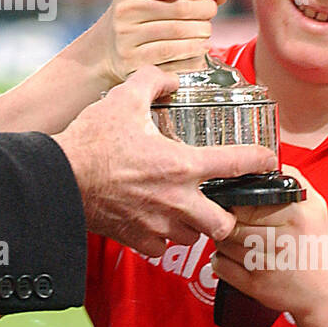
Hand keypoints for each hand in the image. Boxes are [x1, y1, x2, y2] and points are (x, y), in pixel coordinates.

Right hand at [53, 66, 276, 257]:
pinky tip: (155, 222)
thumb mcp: (123, 99)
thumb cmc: (92, 142)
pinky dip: (163, 238)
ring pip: (192, 237)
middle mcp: (177, 201)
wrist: (60, 179)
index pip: (237, 164)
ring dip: (193, 226)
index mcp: (182, 166)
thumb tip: (167, 79)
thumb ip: (151, 82)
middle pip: (224, 223)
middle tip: (219, 201)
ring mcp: (157, 225)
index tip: (267, 160)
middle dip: (227, 215)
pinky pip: (161, 248)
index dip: (260, 160)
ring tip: (184, 210)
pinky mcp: (136, 239)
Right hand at [97, 0, 224, 82]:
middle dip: (205, 10)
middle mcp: (125, 11)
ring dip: (202, 33)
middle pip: (182, 9)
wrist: (108, 49)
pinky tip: (196, 48)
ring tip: (203, 31)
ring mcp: (127, 39)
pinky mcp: (135, 63)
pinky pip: (177, 57)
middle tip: (208, 13)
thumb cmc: (140, 16)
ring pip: (182, 34)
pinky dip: (195, 53)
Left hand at [209, 164, 327, 317]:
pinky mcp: (253, 285)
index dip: (235, 201)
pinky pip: (219, 265)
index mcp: (293, 214)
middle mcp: (279, 238)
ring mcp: (265, 264)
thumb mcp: (314, 206)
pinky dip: (221, 260)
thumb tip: (267, 162)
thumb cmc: (315, 245)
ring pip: (221, 242)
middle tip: (234, 222)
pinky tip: (236, 258)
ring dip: (223, 239)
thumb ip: (292, 180)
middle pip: (229, 220)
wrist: (323, 292)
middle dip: (227, 220)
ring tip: (238, 239)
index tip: (236, 203)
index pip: (243, 199)